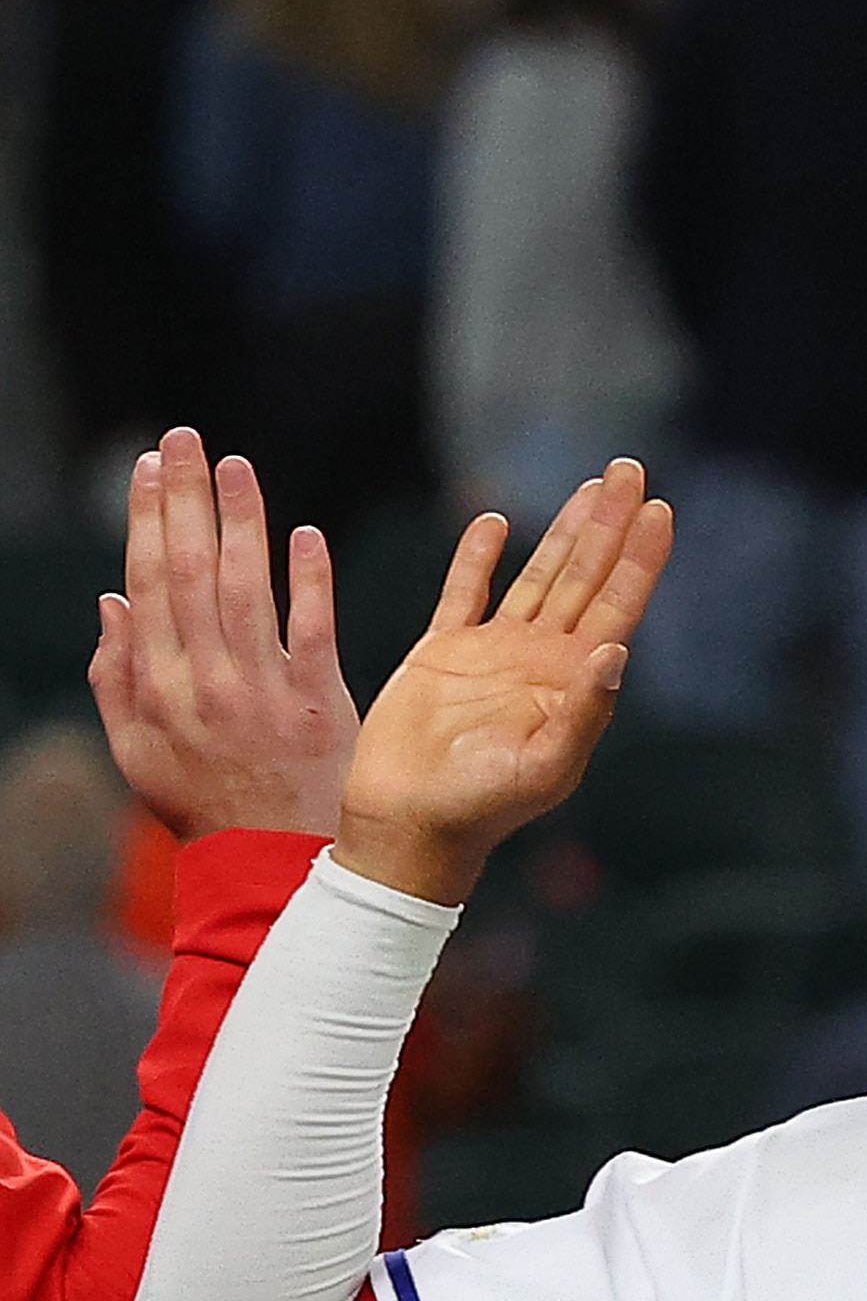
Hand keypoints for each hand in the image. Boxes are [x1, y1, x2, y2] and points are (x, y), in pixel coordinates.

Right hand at [89, 430, 356, 839]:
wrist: (270, 860)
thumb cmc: (200, 801)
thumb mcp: (136, 748)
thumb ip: (117, 673)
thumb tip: (113, 599)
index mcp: (158, 684)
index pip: (149, 582)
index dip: (147, 520)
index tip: (148, 468)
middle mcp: (205, 678)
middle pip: (192, 571)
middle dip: (186, 499)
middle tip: (185, 440)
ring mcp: (264, 689)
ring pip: (248, 588)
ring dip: (242, 521)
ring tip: (237, 467)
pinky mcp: (320, 703)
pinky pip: (314, 630)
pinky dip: (309, 581)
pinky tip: (304, 535)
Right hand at [336, 463, 674, 907]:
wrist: (411, 823)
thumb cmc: (482, 809)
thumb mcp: (545, 767)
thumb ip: (584, 712)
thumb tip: (616, 651)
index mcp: (574, 683)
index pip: (617, 606)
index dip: (640, 559)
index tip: (662, 511)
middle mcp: (542, 659)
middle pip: (585, 575)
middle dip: (610, 523)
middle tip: (631, 468)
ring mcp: (494, 652)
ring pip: (538, 573)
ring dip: (565, 530)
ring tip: (593, 486)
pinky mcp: (443, 651)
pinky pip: (464, 591)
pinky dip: (479, 556)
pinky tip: (497, 522)